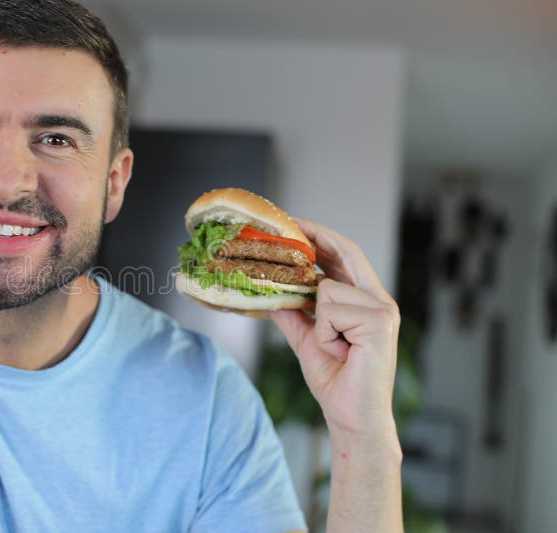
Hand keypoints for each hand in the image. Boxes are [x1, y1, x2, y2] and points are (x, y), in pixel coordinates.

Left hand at [271, 218, 399, 439]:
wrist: (352, 417)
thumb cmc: (337, 381)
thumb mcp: (307, 340)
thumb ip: (294, 314)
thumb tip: (271, 293)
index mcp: (367, 301)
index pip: (345, 256)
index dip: (321, 237)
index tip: (296, 223)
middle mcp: (380, 300)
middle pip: (346, 253)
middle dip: (317, 237)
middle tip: (290, 223)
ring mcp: (383, 310)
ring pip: (327, 288)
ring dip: (318, 321)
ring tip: (332, 346)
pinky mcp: (379, 322)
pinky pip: (330, 310)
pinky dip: (324, 332)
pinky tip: (339, 351)